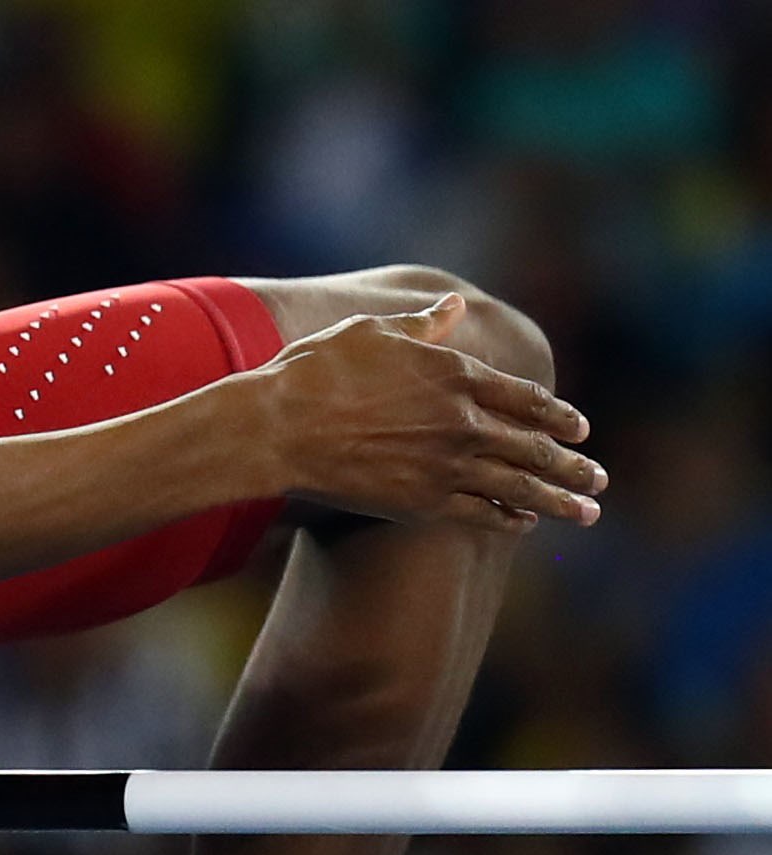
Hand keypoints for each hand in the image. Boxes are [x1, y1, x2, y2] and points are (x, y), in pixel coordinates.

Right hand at [257, 294, 604, 530]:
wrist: (277, 428)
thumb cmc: (315, 372)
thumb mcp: (372, 331)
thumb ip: (423, 326)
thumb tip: (455, 307)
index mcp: (456, 374)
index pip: (527, 399)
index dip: (559, 416)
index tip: (581, 430)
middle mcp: (462, 422)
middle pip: (534, 447)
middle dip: (574, 466)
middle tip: (600, 480)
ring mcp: (444, 465)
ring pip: (519, 485)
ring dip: (559, 500)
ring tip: (587, 512)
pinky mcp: (419, 503)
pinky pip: (480, 513)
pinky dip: (508, 519)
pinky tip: (525, 524)